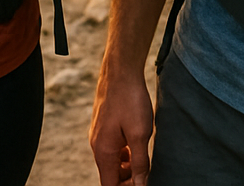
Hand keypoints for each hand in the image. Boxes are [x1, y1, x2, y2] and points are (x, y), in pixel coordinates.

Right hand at [90, 64, 154, 185]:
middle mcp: (97, 145)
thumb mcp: (140, 134)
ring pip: (112, 161)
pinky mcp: (104, 125)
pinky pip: (112, 148)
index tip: (140, 185)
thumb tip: (140, 185)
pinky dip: (124, 154)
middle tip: (146, 177)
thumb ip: (140, 163)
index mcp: (103, 151)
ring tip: (144, 162)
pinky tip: (137, 146)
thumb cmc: (130, 100)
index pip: (109, 185)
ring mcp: (99, 134)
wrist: (120, 70)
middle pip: (110, 175)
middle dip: (127, 181)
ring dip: (127, 168)